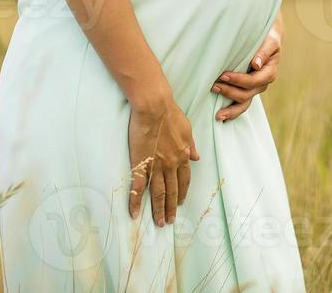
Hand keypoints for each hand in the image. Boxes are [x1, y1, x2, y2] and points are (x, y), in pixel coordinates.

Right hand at [127, 91, 198, 225]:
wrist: (154, 107)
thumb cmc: (171, 114)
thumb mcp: (187, 129)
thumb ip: (191, 145)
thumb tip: (197, 157)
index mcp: (182, 155)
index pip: (184, 180)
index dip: (182, 192)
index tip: (180, 202)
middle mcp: (171, 164)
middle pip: (172, 191)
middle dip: (171, 207)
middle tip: (169, 221)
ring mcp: (156, 166)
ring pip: (158, 193)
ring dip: (159, 209)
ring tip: (159, 223)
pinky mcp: (140, 164)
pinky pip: (138, 187)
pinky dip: (136, 202)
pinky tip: (135, 213)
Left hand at [212, 23, 281, 121]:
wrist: (266, 39)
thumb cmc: (267, 38)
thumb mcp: (270, 41)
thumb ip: (263, 52)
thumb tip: (256, 64)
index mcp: (269, 72)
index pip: (254, 80)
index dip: (239, 80)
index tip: (223, 75)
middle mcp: (263, 83)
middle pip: (247, 94)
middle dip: (230, 92)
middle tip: (214, 86)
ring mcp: (254, 89)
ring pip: (244, 104)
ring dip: (230, 109)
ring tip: (217, 113)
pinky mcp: (247, 91)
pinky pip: (241, 105)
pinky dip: (232, 112)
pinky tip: (221, 117)